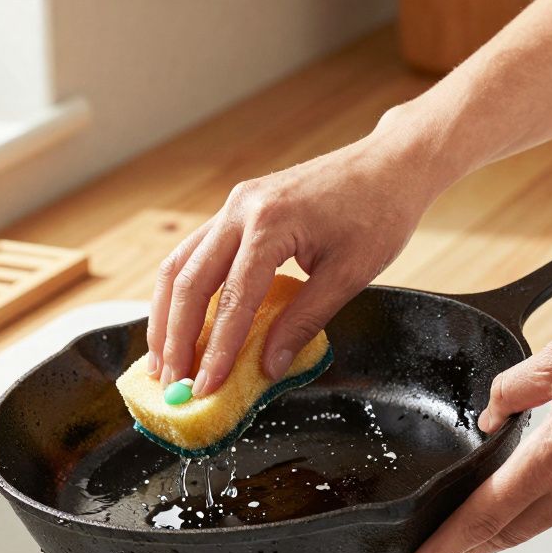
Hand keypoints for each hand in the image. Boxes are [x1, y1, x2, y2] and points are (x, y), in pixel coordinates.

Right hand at [146, 118, 439, 394]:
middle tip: (171, 384)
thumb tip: (269, 367)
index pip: (233, 298)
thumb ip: (304, 321)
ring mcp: (234, 204)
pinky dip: (181, 290)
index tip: (204, 388)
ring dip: (166, 315)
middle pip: (189, 281)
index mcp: (271, 224)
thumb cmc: (379, 215)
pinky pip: (194, 251)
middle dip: (176, 337)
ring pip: (180, 264)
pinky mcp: (237, 208)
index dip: (216, 349)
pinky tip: (177, 320)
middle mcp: (241, 209)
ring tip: (162, 360)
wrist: (389, 165)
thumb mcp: (349, 275)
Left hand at [400, 315, 551, 552]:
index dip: (445, 547)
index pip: (485, 515)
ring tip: (468, 532)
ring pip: (537, 523)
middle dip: (464, 550)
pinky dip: (536, 507)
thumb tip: (491, 414)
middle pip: (507, 533)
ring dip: (499, 531)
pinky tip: (528, 488)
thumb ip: (513, 387)